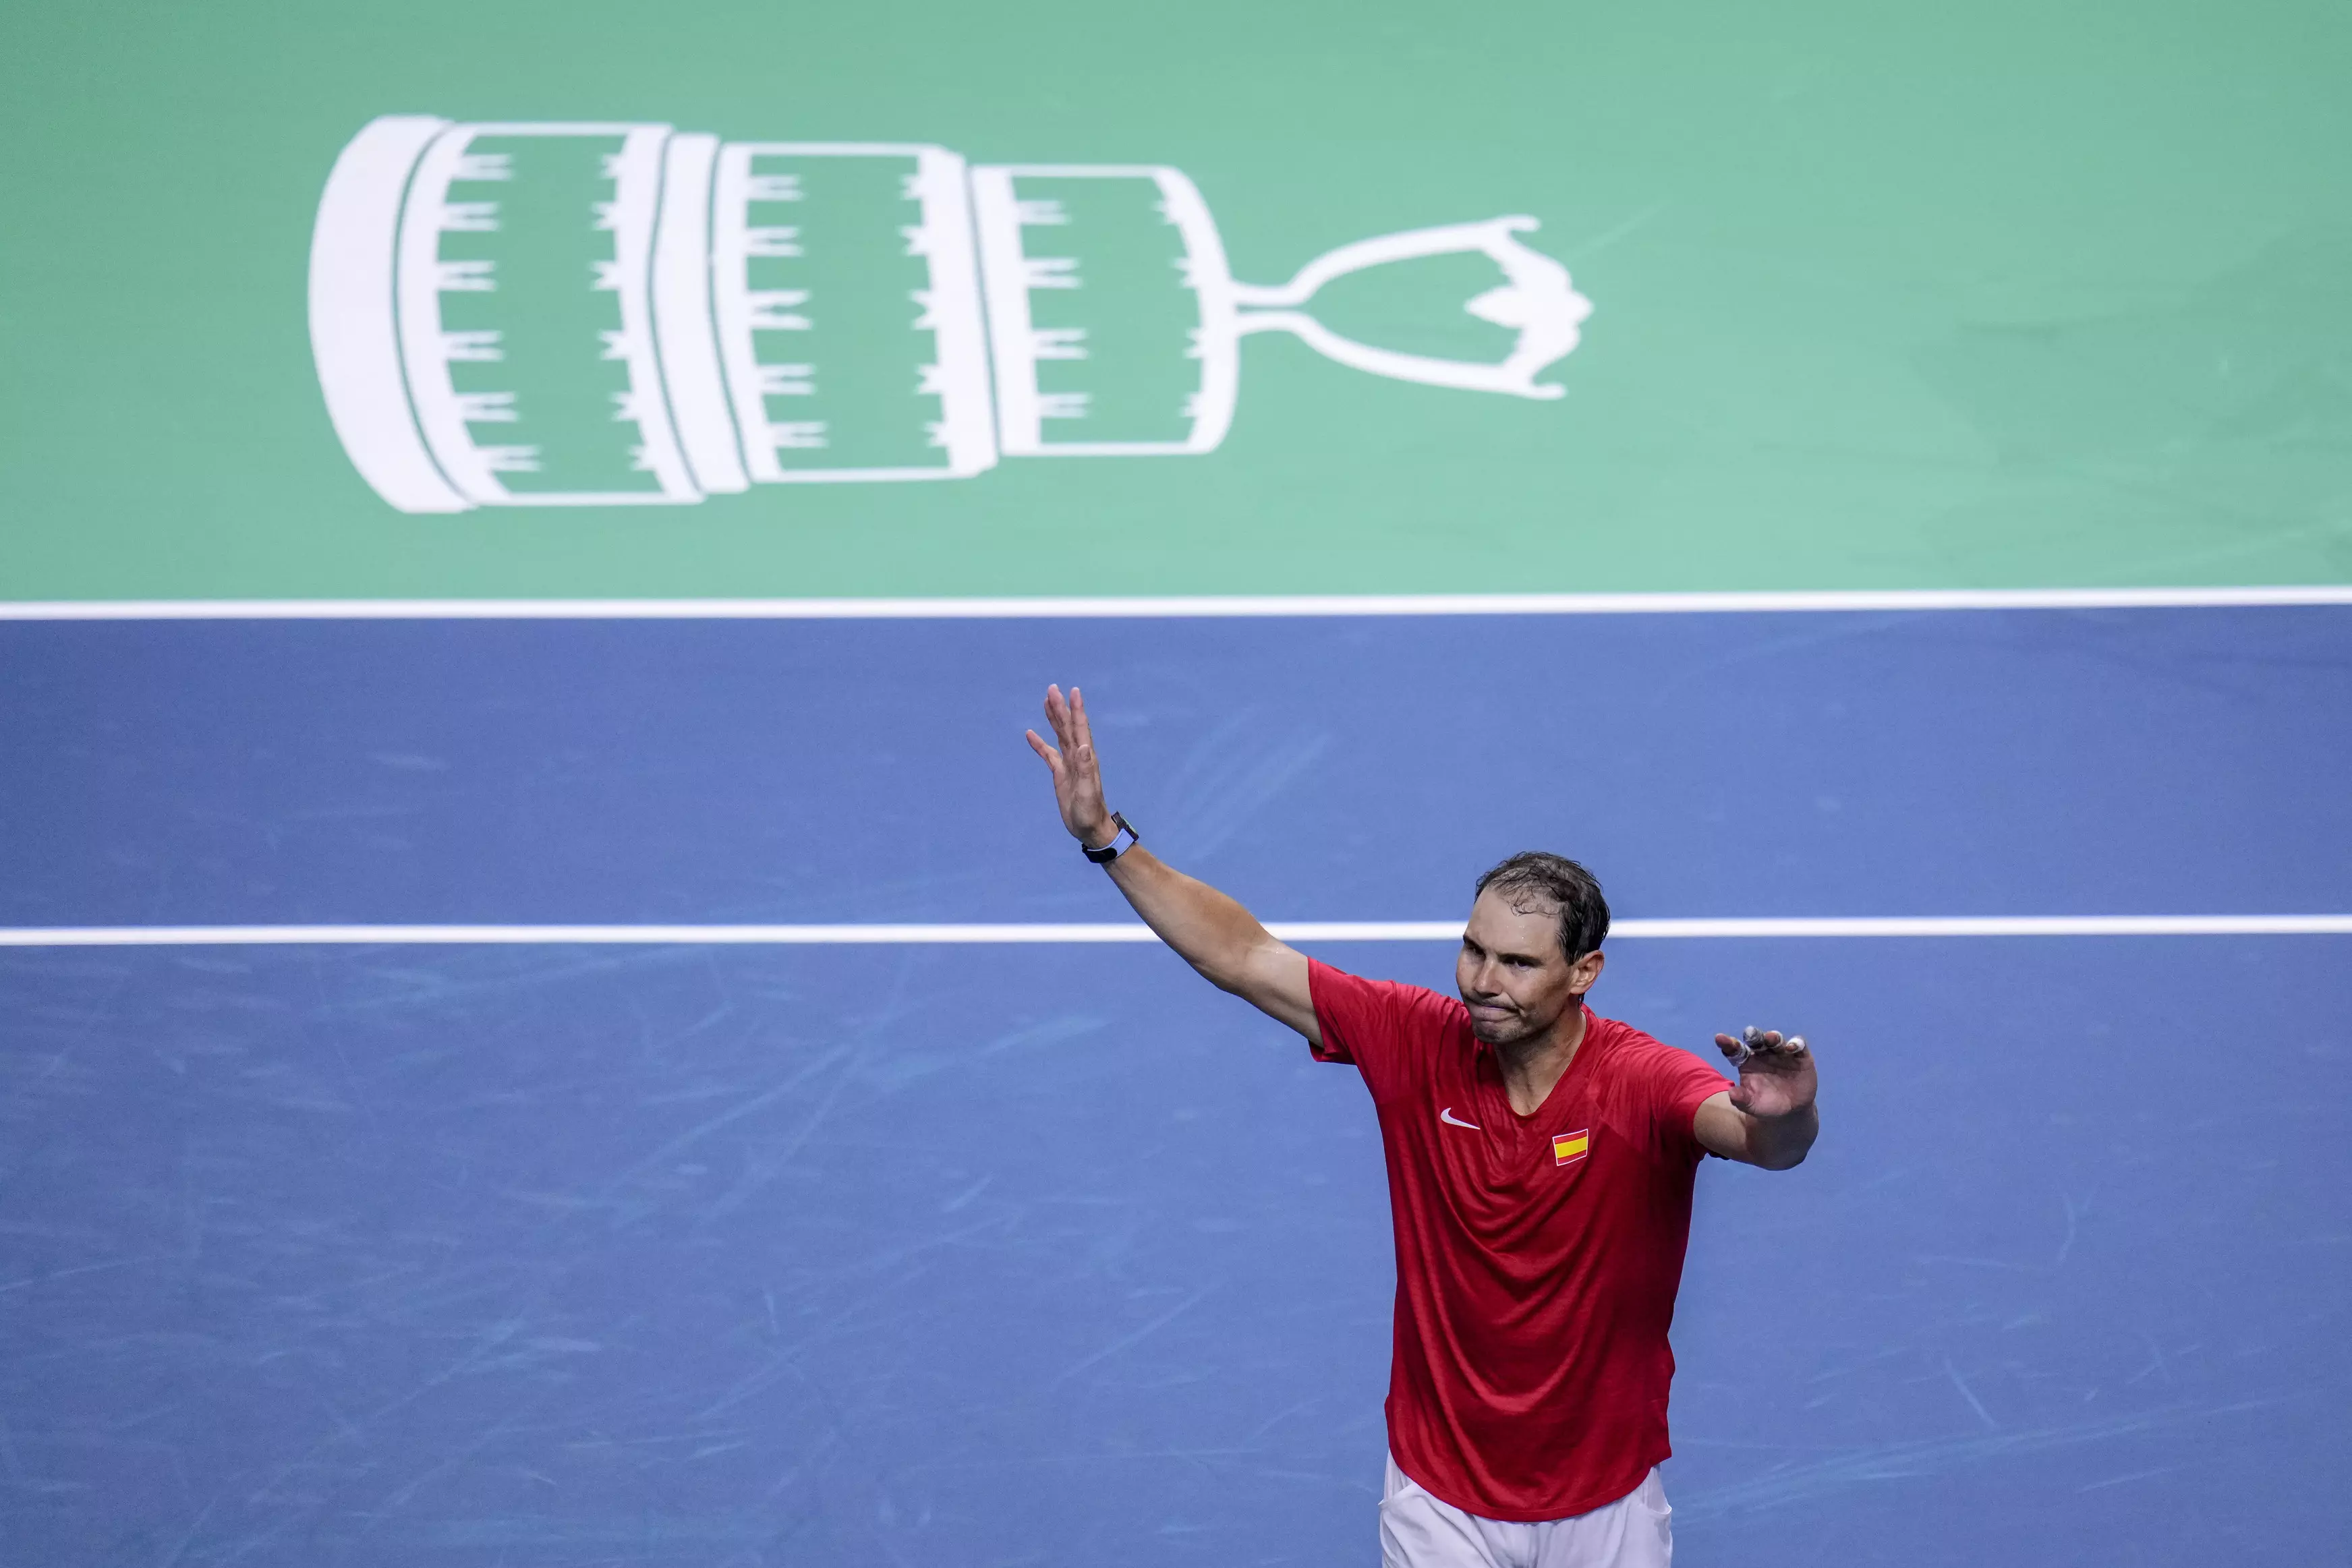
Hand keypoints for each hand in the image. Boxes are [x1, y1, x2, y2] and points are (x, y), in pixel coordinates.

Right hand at [1026, 684, 1116, 847]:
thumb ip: (1085, 769)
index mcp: (1086, 758)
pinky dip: (1040, 743)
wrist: (1090, 828)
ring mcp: (1068, 764)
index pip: (1080, 729)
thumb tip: (1083, 746)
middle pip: (1068, 727)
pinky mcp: (1060, 773)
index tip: (1073, 691)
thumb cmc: (1090, 812)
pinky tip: (1031, 734)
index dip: (1076, 710)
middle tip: (1052, 689)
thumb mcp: (1087, 792)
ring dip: (1053, 719)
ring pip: (1060, 735)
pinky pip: (1048, 754)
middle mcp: (1078, 757)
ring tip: (1046, 701)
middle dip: (1061, 708)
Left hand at [1712, 1026, 1815, 1119]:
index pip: (1735, 1049)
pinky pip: (1798, 1045)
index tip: (1720, 1038)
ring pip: (1776, 1039)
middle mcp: (1763, 1053)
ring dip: (1773, 1037)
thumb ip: (1741, 1099)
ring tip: (1771, 1039)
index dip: (1728, 1043)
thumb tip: (1731, 1094)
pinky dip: (1796, 1043)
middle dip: (1753, 1035)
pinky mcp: (1800, 1056)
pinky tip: (1791, 1047)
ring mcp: (1781, 1053)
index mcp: (1747, 1061)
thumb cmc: (1765, 1105)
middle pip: (1756, 1040)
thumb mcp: (1752, 1106)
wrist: (1790, 1112)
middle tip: (1749, 1033)